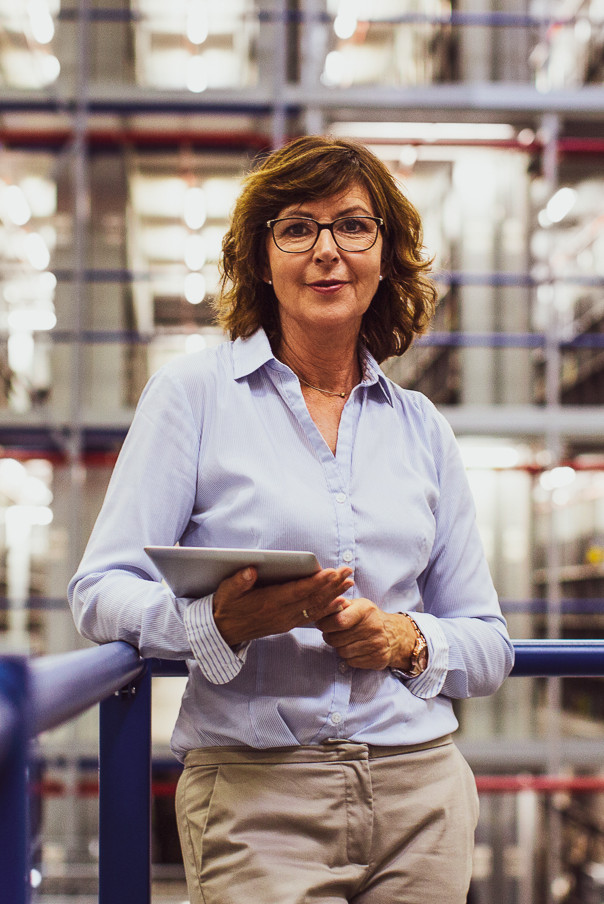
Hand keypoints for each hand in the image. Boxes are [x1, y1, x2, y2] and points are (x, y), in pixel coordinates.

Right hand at [213, 565, 353, 645]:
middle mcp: (281, 613)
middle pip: (311, 599)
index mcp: (268, 602)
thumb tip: (250, 570)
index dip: (316, 582)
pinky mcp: (287, 624)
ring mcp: (286, 621)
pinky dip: (327, 610)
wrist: (223, 632)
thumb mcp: (226, 592)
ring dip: (334, 596)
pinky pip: (312, 617)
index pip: (297, 591)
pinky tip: (340, 603)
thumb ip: (238, 582)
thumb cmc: (226, 607)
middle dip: (332, 585)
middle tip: (348, 572)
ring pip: (315, 608)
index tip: (332, 573)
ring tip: (349, 584)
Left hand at [317, 598, 416, 669]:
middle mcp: (373, 627)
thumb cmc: (369, 618)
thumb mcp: (358, 605)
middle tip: (333, 633)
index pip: (338, 621)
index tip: (321, 624)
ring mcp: (377, 644)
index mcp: (366, 610)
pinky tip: (355, 649)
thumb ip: (340, 605)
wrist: (394, 634)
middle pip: (336, 639)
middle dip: (330, 636)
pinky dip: (349, 657)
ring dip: (339, 648)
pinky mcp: (378, 659)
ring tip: (346, 640)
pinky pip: (351, 662)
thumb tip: (323, 606)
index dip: (325, 624)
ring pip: (342, 652)